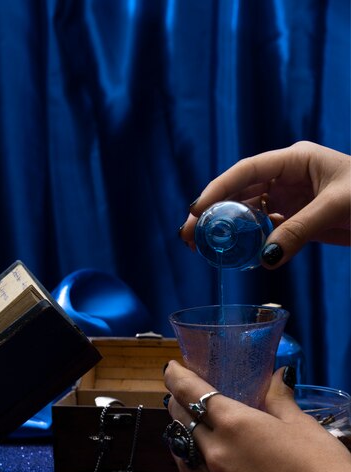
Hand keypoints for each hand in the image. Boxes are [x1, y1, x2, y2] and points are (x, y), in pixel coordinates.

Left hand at [164, 360, 350, 471]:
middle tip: (178, 398)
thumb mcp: (300, 423)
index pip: (193, 393)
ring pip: (183, 459)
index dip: (177, 378)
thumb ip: (279, 398)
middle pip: (183, 423)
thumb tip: (277, 376)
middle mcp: (217, 452)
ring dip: (179, 442)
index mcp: (234, 423)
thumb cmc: (321, 462)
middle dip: (177, 406)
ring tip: (181, 435)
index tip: (170, 369)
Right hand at [180, 141, 350, 267]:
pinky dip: (252, 243)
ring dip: (227, 230)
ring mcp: (291, 200)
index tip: (195, 210)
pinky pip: (267, 231)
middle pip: (240, 193)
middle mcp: (286, 178)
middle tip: (188, 235)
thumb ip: (300, 230)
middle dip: (213, 213)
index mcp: (294, 160)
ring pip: (249, 213)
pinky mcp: (298, 220)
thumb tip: (266, 258)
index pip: (246, 171)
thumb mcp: (336, 207)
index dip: (218, 189)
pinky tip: (237, 255)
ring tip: (204, 249)